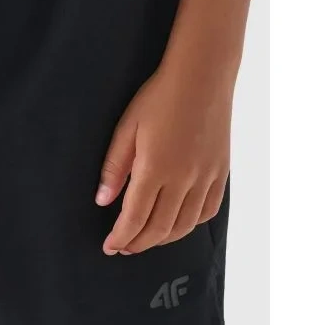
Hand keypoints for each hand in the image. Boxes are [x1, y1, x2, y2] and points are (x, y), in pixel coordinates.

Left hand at [95, 65, 230, 254]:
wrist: (202, 77)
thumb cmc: (159, 98)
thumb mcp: (126, 128)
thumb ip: (115, 167)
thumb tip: (102, 200)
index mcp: (155, 168)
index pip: (135, 217)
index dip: (121, 237)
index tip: (110, 246)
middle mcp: (184, 178)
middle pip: (159, 227)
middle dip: (138, 242)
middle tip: (123, 247)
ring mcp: (206, 177)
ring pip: (185, 225)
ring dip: (163, 238)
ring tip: (146, 239)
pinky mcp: (221, 172)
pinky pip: (207, 211)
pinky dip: (190, 225)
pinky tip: (177, 224)